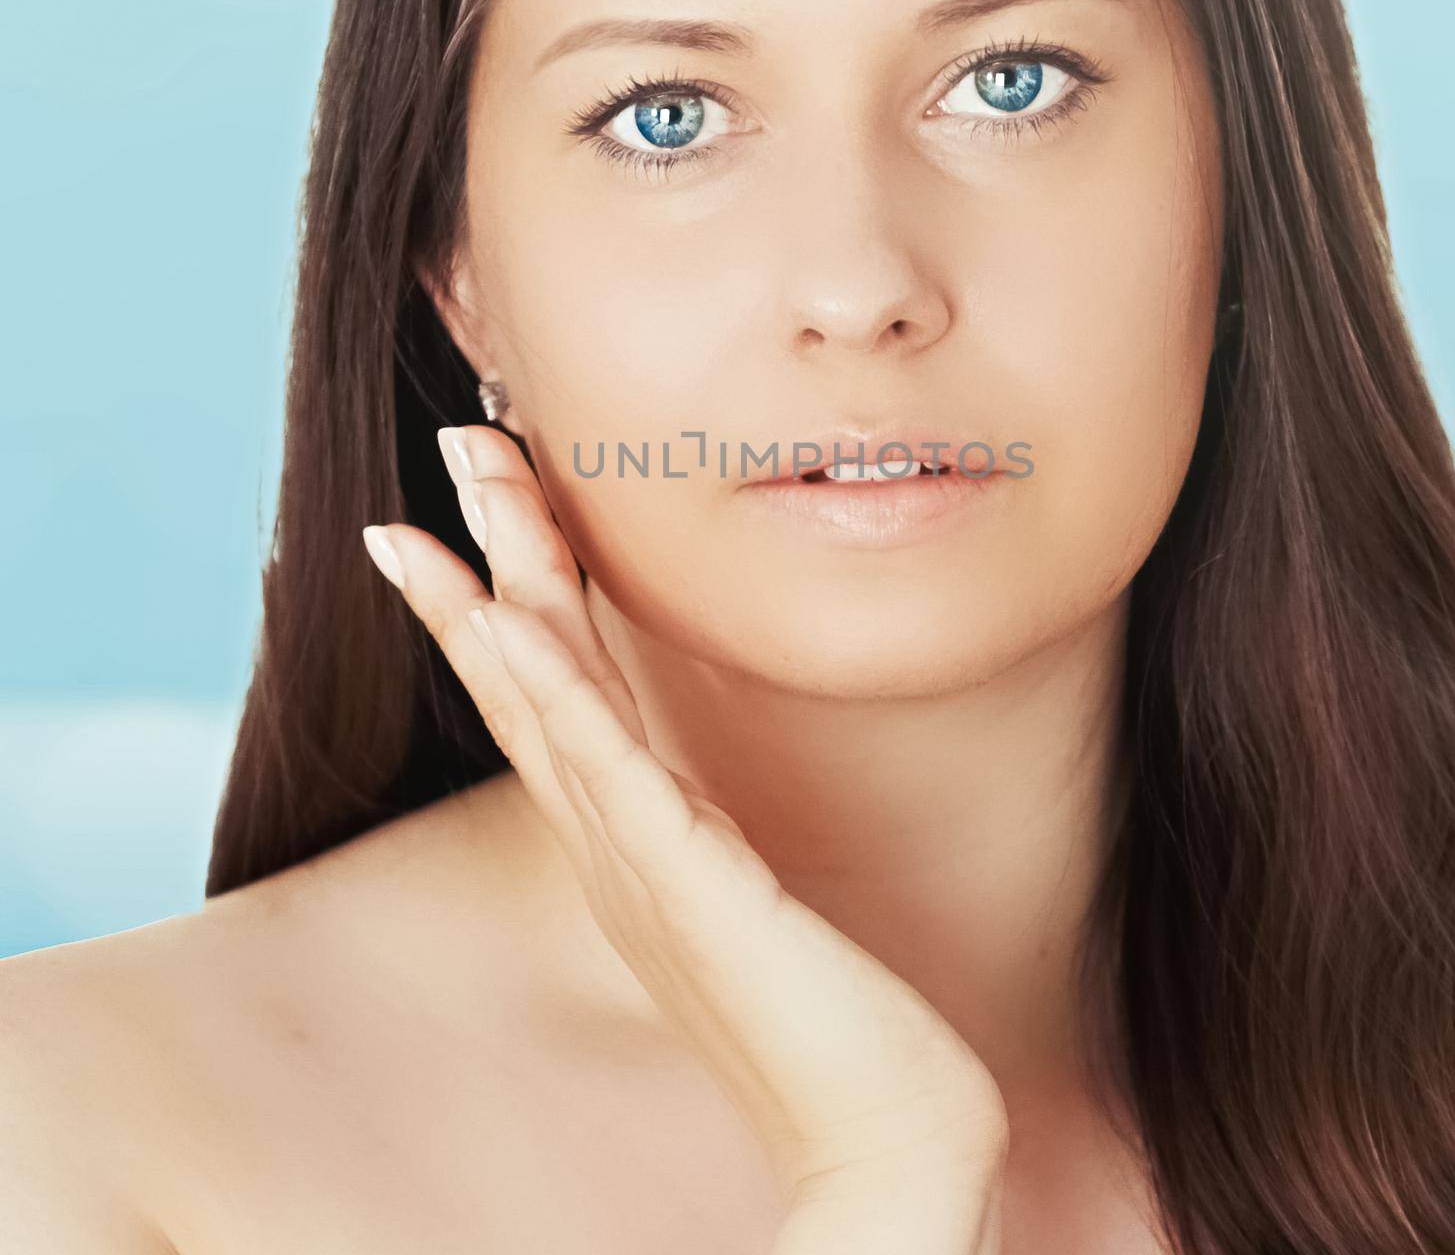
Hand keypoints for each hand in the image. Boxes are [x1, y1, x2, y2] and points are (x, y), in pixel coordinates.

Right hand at [360, 424, 1009, 1208]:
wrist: (884, 1135)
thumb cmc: (823, 1022)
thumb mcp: (744, 900)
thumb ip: (706, 838)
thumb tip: (689, 791)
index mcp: (628, 838)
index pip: (548, 693)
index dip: (501, 596)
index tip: (473, 511)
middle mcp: (612, 843)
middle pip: (528, 672)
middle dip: (488, 554)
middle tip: (458, 442)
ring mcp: (639, 861)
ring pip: (548, 700)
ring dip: (493, 594)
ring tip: (447, 504)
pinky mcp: (689, 880)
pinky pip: (606, 765)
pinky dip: (547, 686)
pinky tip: (506, 619)